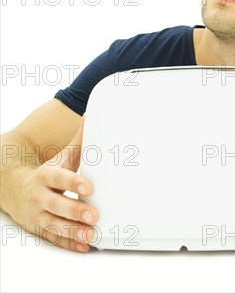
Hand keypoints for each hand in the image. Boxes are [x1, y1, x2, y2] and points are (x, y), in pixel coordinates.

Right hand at [16, 116, 97, 251]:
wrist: (13, 187)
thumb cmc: (45, 172)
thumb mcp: (59, 157)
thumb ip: (78, 142)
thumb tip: (92, 118)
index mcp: (44, 176)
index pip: (58, 178)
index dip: (73, 183)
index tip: (89, 187)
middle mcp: (39, 197)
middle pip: (56, 205)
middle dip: (74, 210)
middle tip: (94, 215)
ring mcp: (38, 215)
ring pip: (54, 225)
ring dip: (72, 230)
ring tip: (91, 233)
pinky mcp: (40, 229)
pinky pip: (54, 237)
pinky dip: (68, 242)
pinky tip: (83, 245)